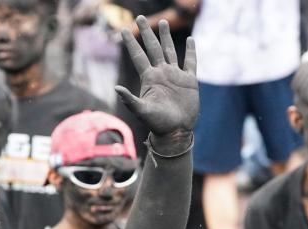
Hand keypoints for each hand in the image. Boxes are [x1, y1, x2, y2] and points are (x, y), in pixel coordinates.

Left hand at [115, 17, 197, 136]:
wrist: (176, 132)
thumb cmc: (158, 124)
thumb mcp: (142, 111)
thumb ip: (130, 99)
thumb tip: (116, 88)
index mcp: (149, 78)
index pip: (138, 55)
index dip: (132, 42)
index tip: (124, 29)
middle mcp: (161, 73)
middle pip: (153, 48)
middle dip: (147, 33)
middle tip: (140, 17)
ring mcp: (176, 76)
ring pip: (170, 51)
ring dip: (166, 37)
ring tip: (162, 23)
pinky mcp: (189, 81)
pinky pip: (190, 62)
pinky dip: (190, 51)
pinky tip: (190, 40)